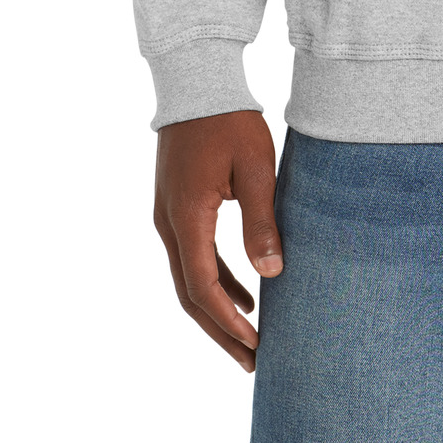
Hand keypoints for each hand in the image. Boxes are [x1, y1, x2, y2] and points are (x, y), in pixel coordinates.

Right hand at [154, 110, 282, 371]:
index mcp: (187, 218)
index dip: (229, 321)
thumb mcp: (256, 168)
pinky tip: (245, 291)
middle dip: (221, 330)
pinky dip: (216, 280)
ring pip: (189, 279)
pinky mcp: (177, 207)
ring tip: (250, 338)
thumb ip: (261, 221)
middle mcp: (169, 224)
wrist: (197, 81)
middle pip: (190, 294)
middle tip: (252, 361)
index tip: (256, 345)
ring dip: (218, 309)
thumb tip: (273, 273)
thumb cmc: (230, 121)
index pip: (203, 287)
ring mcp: (169, 216)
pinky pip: (193, 256)